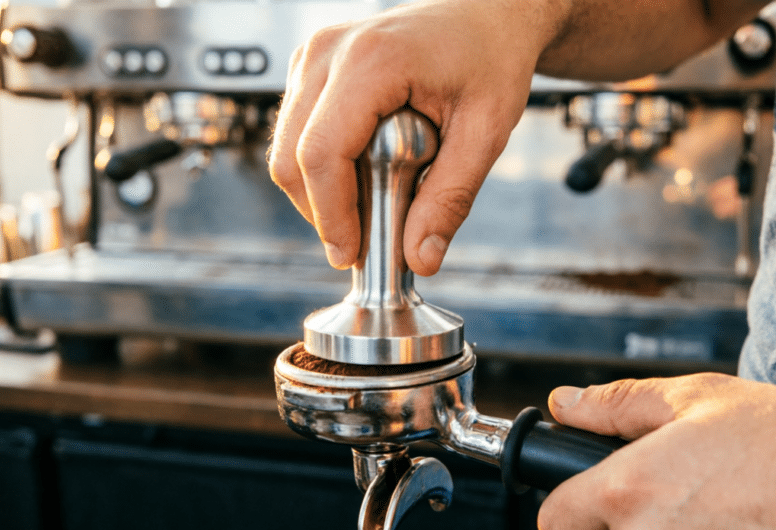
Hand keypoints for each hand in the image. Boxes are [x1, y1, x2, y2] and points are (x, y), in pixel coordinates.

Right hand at [269, 0, 558, 274]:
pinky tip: (361, 178)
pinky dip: (319, 168)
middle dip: (320, 212)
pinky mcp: (310, 66)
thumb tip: (420, 260)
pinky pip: (295, 132)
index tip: (351, 255)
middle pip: (291, 156)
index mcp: (372, 61)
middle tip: (360, 247)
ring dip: (319, 192)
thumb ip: (450, 198)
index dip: (330, 215)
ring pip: (285, 148)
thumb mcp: (485, 132)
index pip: (322, 153)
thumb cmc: (490, 59)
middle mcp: (328, 51)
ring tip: (368, 209)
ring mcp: (313, 54)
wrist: (485, 15)